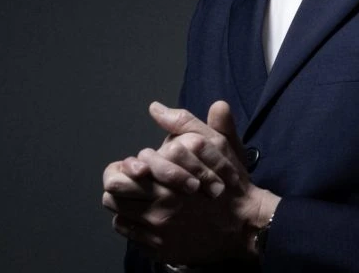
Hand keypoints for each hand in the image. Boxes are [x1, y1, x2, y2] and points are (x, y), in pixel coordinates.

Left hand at [102, 101, 279, 264]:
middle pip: (112, 198)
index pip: (117, 178)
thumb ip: (186, 123)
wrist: (246, 224)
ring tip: (142, 199)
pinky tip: (152, 217)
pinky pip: (132, 237)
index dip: (121, 170)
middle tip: (133, 183)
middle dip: (119, 187)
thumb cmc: (231, 184)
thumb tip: (156, 108)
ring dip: (126, 206)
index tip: (134, 169)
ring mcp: (158, 233)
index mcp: (167, 182)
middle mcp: (158, 210)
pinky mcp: (160, 250)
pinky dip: (137, 225)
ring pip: (119, 218)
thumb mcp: (217, 145)